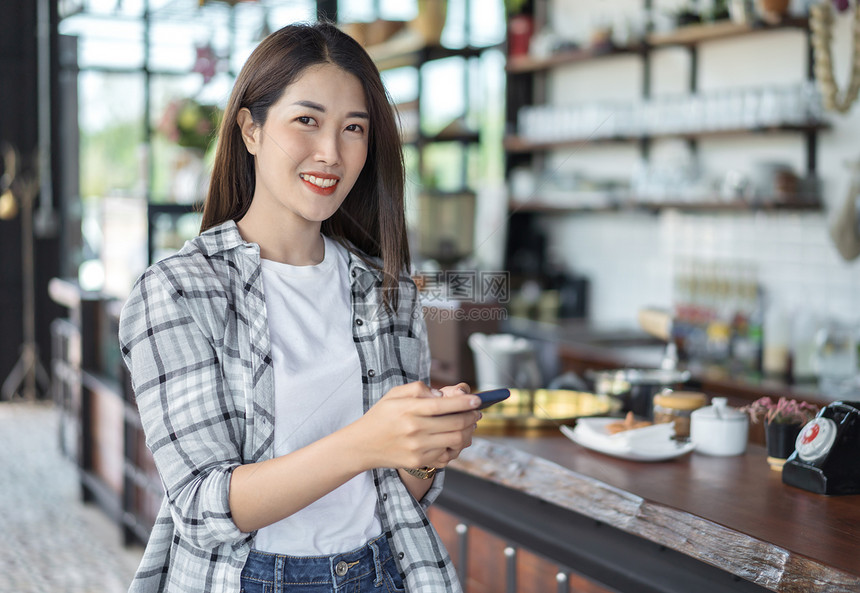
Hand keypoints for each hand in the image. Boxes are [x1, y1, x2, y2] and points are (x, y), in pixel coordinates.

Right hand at [354, 381, 480, 470]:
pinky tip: (454, 438)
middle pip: (456, 423)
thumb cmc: (381, 416)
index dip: (466, 402)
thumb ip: (419, 389)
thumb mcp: (394, 394)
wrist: (362, 445)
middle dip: (472, 417)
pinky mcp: (418, 461)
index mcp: (410, 409)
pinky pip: (446, 454)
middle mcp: (415, 429)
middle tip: (477, 412)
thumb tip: (442, 395)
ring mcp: (417, 447)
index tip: (478, 399)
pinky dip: (455, 446)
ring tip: (469, 425)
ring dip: (468, 432)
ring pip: (456, 440)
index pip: (445, 405)